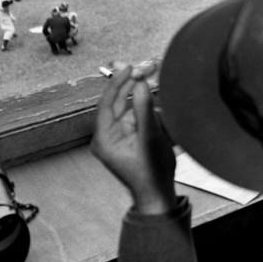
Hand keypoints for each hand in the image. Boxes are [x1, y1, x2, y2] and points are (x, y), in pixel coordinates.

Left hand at [91, 60, 176, 214]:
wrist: (157, 194)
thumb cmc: (151, 172)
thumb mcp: (150, 137)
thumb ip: (144, 109)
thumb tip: (140, 83)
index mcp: (104, 138)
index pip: (106, 102)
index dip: (118, 82)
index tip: (129, 68)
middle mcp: (107, 136)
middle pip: (117, 103)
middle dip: (132, 87)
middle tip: (145, 70)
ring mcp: (118, 138)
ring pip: (129, 109)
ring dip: (143, 101)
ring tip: (156, 100)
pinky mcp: (129, 139)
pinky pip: (137, 118)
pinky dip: (147, 112)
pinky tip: (158, 113)